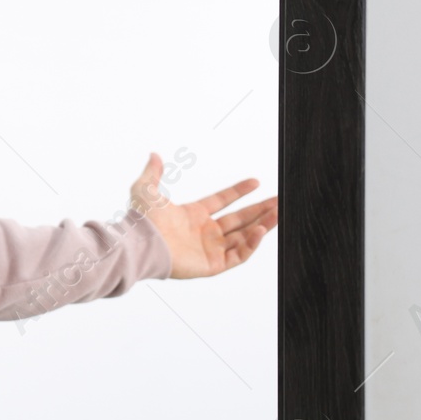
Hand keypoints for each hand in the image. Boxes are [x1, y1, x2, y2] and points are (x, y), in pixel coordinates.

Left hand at [130, 152, 277, 278]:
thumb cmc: (141, 221)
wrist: (140, 245)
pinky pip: (238, 255)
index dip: (238, 191)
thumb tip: (154, 155)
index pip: (221, 201)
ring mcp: (209, 249)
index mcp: (192, 215)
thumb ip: (153, 173)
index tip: (256, 182)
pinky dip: (251, 244)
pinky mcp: (212, 265)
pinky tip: (260, 230)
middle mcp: (203, 232)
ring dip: (262, 225)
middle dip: (260, 209)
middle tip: (280, 200)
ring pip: (243, 236)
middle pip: (239, 219)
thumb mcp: (146, 190)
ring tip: (279, 212)